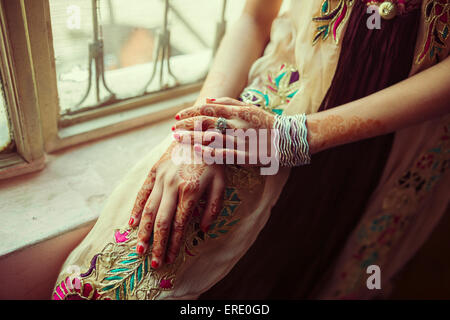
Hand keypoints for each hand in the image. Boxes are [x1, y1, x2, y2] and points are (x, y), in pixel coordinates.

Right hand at [128, 142, 224, 268]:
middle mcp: (172, 186)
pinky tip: (131, 224)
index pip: (179, 224)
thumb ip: (213, 207)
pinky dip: (136, 209)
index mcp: (191, 191)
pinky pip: (142, 192)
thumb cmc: (214, 160)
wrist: (201, 131)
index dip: (173, 244)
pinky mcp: (154, 171)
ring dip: (143, 232)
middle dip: (157, 244)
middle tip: (153, 262)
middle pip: (161, 221)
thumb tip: (202, 229)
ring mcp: (161, 178)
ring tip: (139, 249)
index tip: (168, 258)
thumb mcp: (222, 183)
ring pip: (148, 209)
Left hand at [173, 97, 275, 165]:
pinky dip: (208, 151)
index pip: (208, 110)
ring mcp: (241, 141)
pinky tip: (195, 150)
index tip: (178, 116)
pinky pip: (223, 154)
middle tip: (173, 129)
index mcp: (238, 111)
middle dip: (187, 125)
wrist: (288, 139)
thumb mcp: (250, 108)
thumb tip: (207, 100)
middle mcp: (238, 124)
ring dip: (192, 137)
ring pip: (211, 137)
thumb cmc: (266, 123)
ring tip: (177, 139)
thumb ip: (229, 103)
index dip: (191, 112)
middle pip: (206, 122)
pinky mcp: (245, 156)